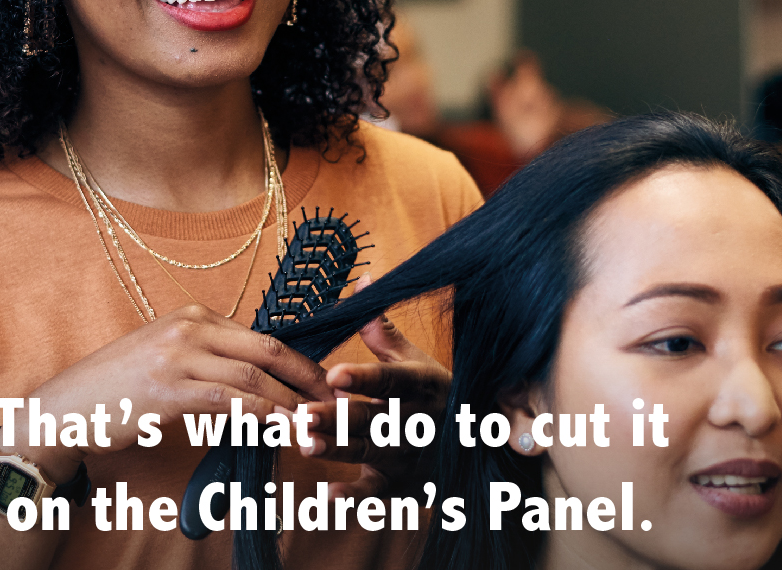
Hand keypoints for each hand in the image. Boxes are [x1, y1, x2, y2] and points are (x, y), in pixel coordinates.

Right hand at [9, 303, 333, 480]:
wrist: (66, 407)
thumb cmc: (119, 389)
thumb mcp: (168, 360)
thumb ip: (209, 362)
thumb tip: (256, 386)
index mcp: (193, 317)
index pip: (261, 336)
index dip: (299, 361)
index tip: (324, 383)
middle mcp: (189, 327)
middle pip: (266, 349)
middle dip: (307, 376)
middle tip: (337, 401)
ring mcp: (177, 355)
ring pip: (252, 377)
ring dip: (291, 402)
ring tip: (318, 423)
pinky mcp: (167, 389)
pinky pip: (227, 401)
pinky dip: (260, 416)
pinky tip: (280, 430)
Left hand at [297, 275, 450, 499]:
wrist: (477, 450)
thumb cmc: (434, 395)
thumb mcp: (415, 360)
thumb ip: (383, 329)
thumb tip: (363, 281)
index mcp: (420, 385)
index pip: (390, 380)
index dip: (363, 378)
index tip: (334, 374)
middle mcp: (415, 422)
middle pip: (373, 420)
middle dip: (338, 418)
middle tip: (304, 414)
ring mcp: (408, 458)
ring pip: (368, 454)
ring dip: (336, 451)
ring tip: (304, 443)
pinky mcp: (400, 488)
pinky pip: (376, 497)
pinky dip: (353, 500)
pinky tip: (326, 498)